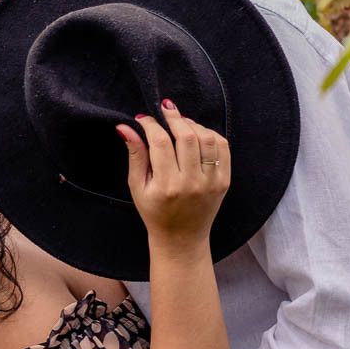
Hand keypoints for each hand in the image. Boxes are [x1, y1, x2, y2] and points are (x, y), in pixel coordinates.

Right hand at [115, 99, 230, 248]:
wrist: (182, 238)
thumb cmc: (155, 212)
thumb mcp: (137, 186)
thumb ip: (135, 155)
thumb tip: (125, 127)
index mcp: (167, 186)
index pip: (160, 143)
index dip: (151, 124)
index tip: (144, 118)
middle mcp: (192, 183)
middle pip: (187, 137)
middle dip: (174, 117)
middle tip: (165, 109)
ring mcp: (211, 182)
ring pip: (208, 139)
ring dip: (193, 124)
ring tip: (181, 122)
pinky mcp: (224, 181)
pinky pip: (223, 148)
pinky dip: (211, 134)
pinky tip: (198, 133)